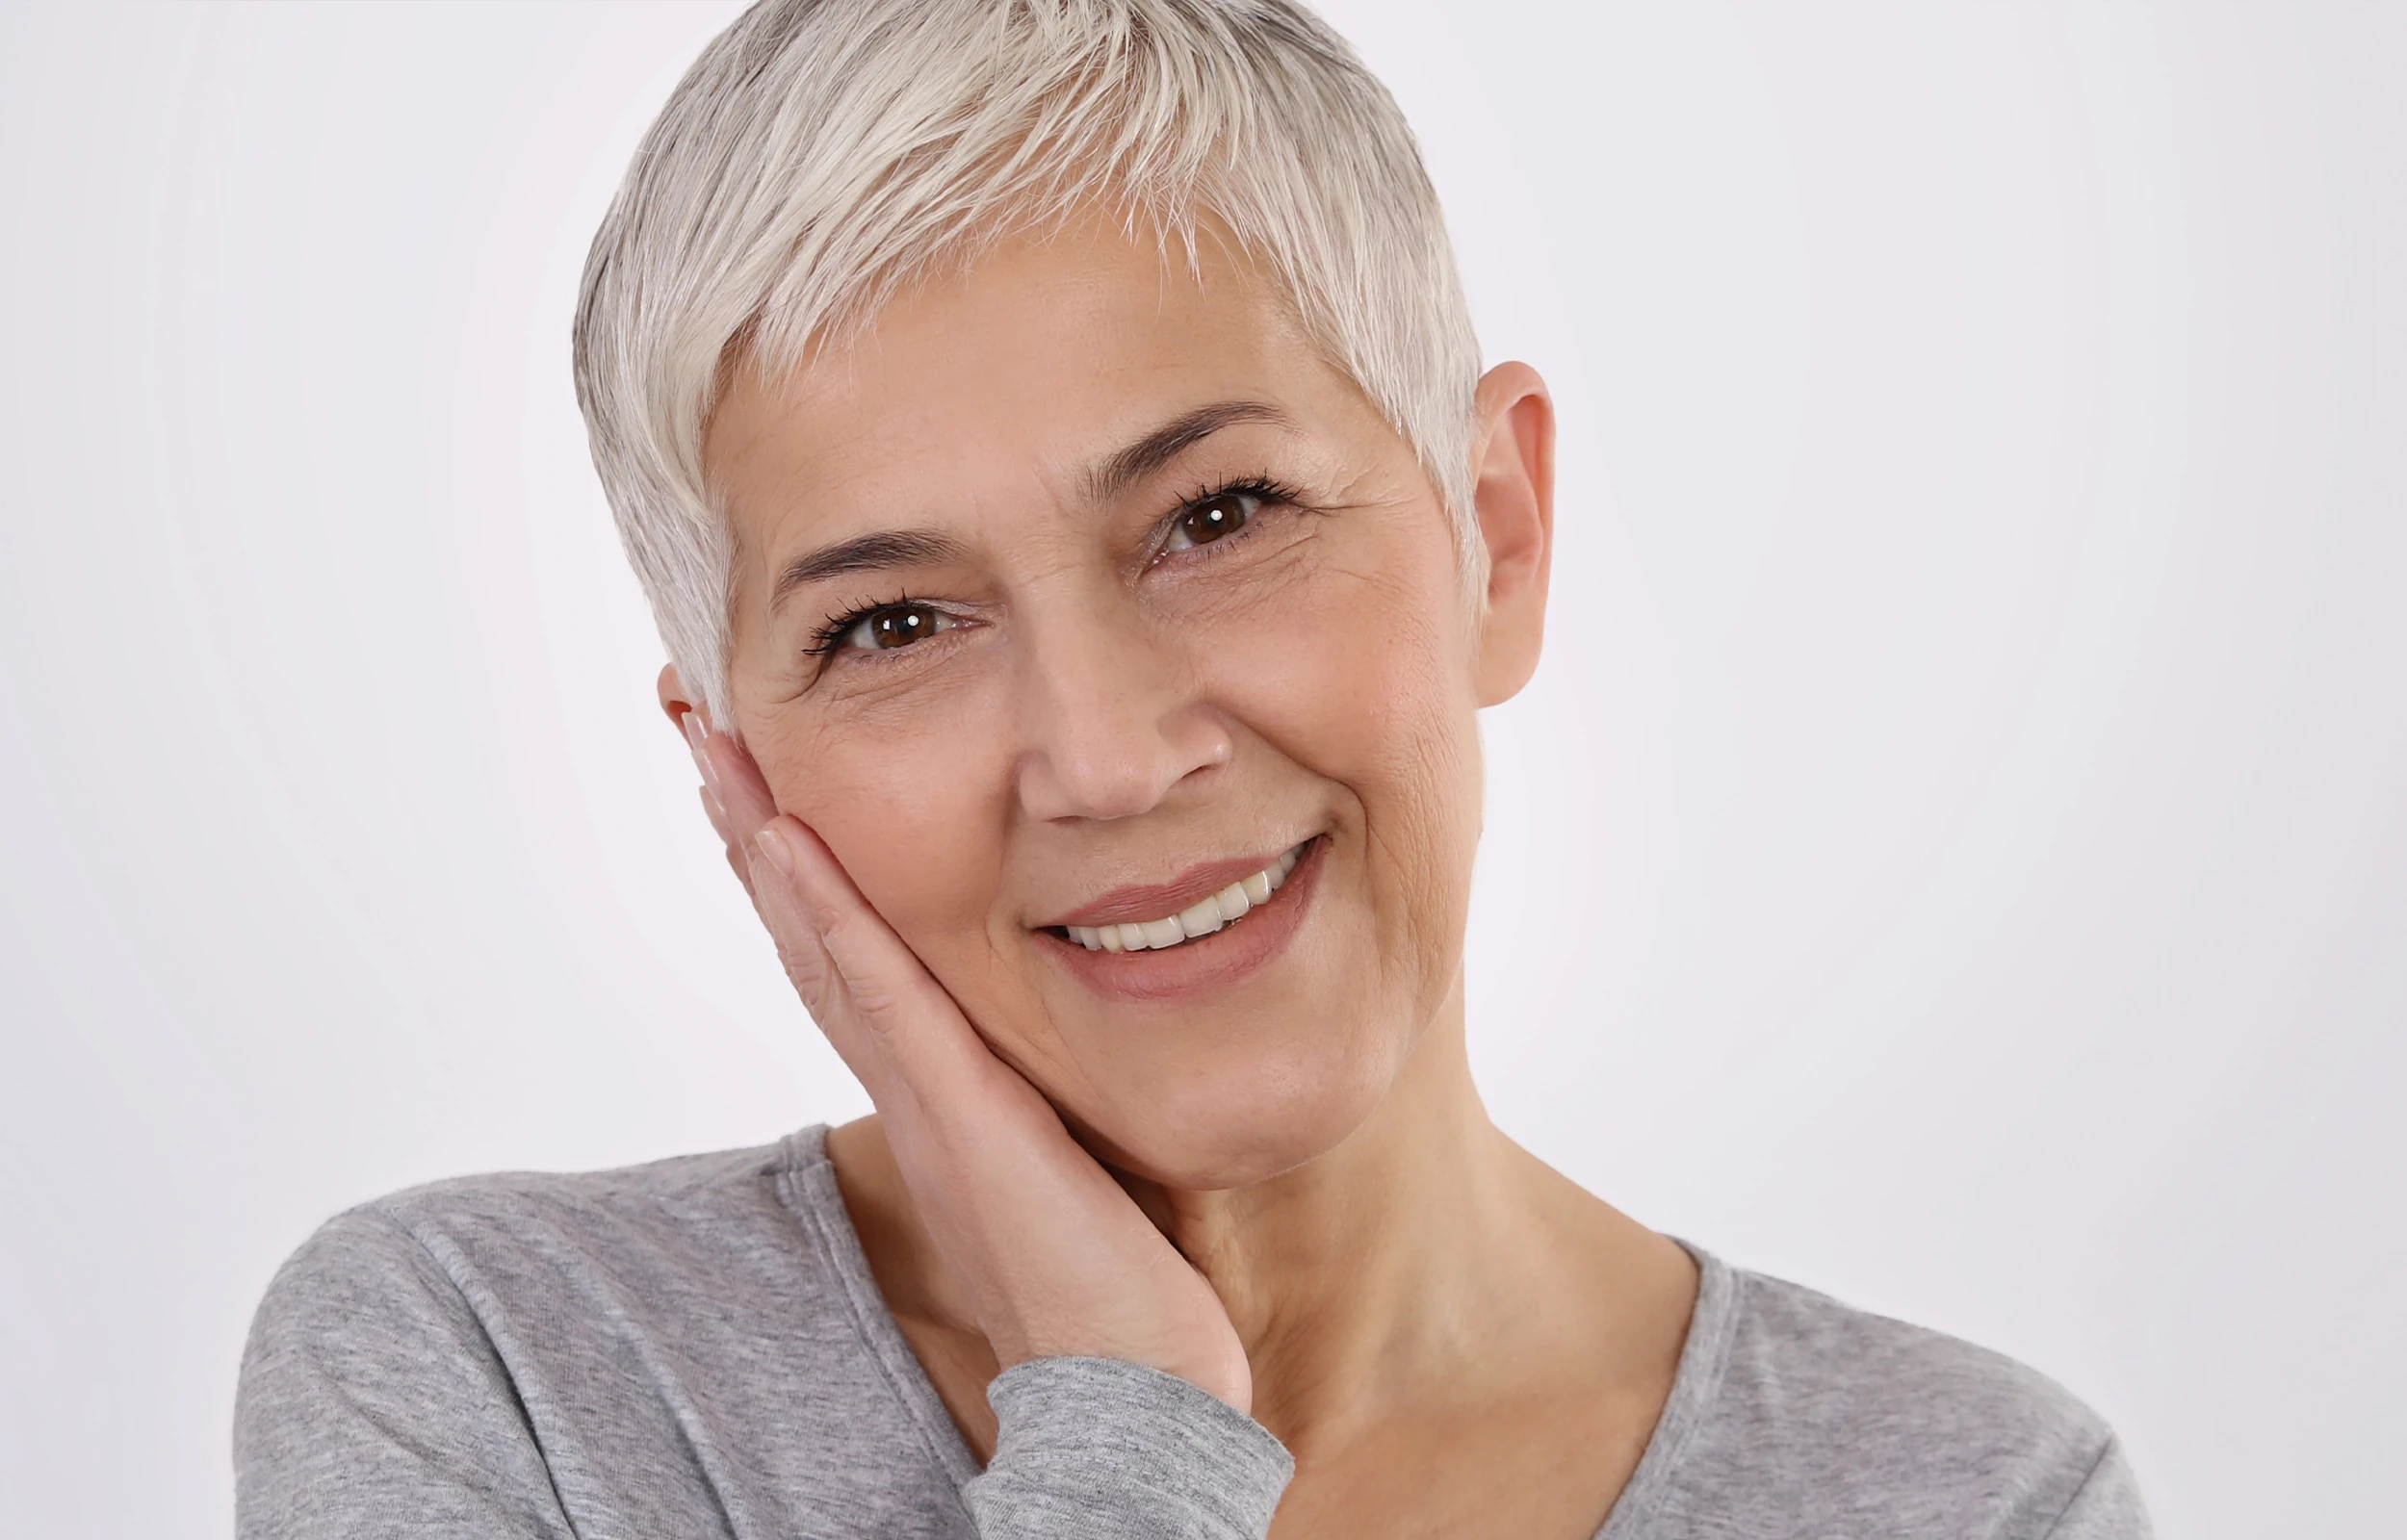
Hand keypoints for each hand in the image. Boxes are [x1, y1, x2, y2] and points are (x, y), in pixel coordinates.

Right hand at [684, 715, 1251, 1411]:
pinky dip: (829, 913)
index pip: (841, 948)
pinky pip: (882, 994)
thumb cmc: (1111, 1277)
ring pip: (820, 944)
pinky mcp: (959, 1111)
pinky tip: (789, 841)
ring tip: (713, 748)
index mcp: (931, 1082)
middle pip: (803, 929)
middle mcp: (907, 1079)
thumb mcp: (1067, 1148)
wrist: (1130, 1376)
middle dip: (747, 821)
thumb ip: (1038, 1089)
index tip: (751, 770)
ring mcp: (923, 1094)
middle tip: (693, 721)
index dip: (789, 860)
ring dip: (762, 839)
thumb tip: (1042, 1045)